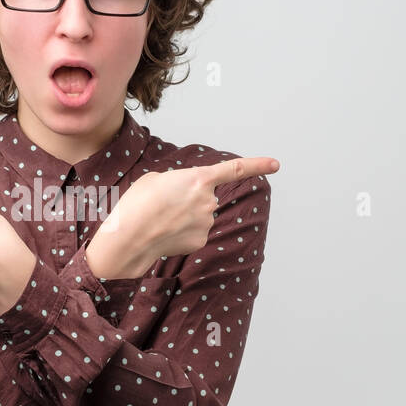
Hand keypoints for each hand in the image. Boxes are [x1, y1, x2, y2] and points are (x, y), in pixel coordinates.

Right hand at [95, 156, 279, 264]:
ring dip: (184, 216)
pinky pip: (195, 231)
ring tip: (160, 218)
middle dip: (190, 199)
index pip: (235, 169)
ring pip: (200, 215)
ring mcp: (206, 223)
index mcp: (198, 178)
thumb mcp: (155, 179)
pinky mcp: (201, 241)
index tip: (275, 164)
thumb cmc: (138, 204)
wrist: (129, 238)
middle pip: (205, 196)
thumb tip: (186, 196)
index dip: (257, 165)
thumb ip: (178, 181)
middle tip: (163, 203)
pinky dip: (182, 232)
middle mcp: (208, 201)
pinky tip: (166, 233)